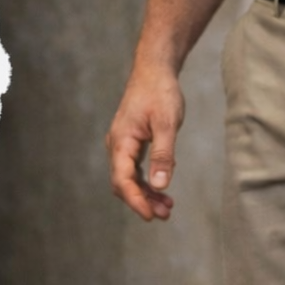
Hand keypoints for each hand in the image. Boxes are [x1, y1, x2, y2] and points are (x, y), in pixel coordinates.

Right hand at [106, 63, 183, 220]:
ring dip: (145, 194)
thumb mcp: (166, 124)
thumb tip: (160, 185)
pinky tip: (162, 187)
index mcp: (121, 142)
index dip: (136, 200)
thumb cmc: (160, 93)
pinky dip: (146, 181)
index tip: (151, 215)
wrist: (154, 70)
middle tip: (164, 214)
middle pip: (123, 183)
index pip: (122, 180)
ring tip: (167, 207)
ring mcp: (122, 144)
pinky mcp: (130, 143)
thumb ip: (163, 155)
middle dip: (142, 201)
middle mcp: (117, 145)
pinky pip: (133, 169)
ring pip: (128, 178)